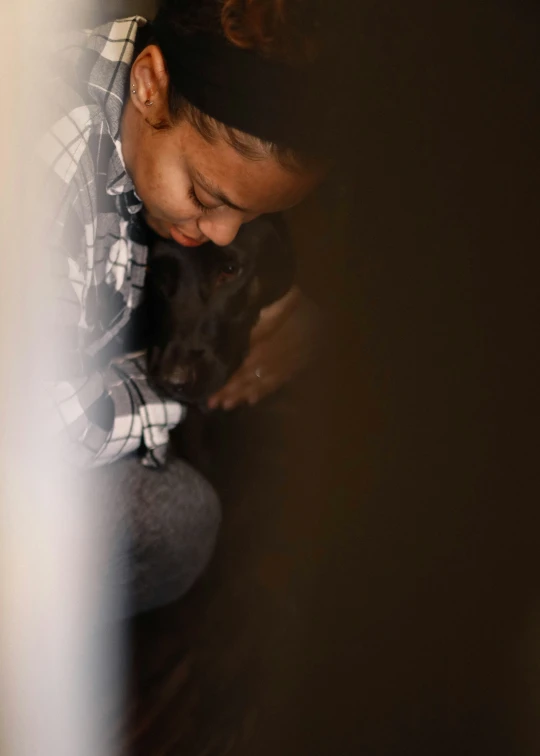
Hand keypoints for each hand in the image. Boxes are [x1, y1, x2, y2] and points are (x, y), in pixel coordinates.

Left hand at [207, 286, 319, 410]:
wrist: (331, 312)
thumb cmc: (300, 304)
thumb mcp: (276, 303)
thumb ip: (256, 312)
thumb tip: (232, 313)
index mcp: (264, 339)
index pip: (241, 363)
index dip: (228, 377)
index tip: (212, 388)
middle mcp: (273, 356)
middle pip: (248, 375)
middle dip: (231, 390)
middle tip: (213, 404)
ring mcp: (284, 364)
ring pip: (261, 382)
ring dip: (243, 394)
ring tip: (227, 406)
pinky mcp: (295, 367)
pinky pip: (277, 382)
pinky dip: (264, 391)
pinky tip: (252, 400)